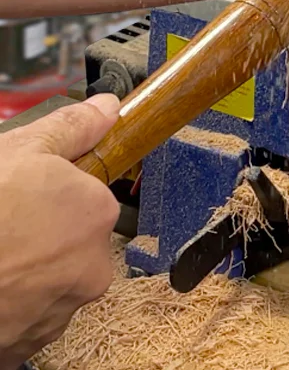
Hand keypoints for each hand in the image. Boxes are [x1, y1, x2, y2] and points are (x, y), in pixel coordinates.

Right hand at [0, 95, 120, 368]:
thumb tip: (111, 108)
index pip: (88, 199)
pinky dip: (7, 306)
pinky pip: (24, 317)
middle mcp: (91, 268)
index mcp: (96, 214)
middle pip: (70, 244)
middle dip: (41, 235)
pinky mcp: (25, 348)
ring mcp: (58, 313)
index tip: (22, 194)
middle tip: (0, 224)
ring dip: (23, 273)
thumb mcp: (21, 150)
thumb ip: (72, 128)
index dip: (53, 194)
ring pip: (47, 283)